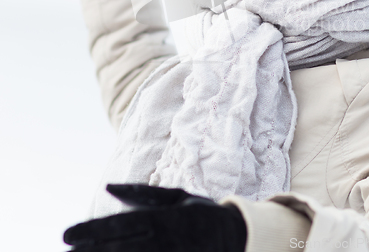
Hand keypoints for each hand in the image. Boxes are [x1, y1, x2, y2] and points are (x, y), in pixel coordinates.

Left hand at [63, 184, 246, 251]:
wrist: (236, 235)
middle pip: (118, 247)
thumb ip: (142, 194)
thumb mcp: (176, 196)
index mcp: (162, 217)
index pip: (119, 225)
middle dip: (89, 251)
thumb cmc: (202, 212)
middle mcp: (162, 239)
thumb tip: (110, 187)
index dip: (91, 231)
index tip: (67, 237)